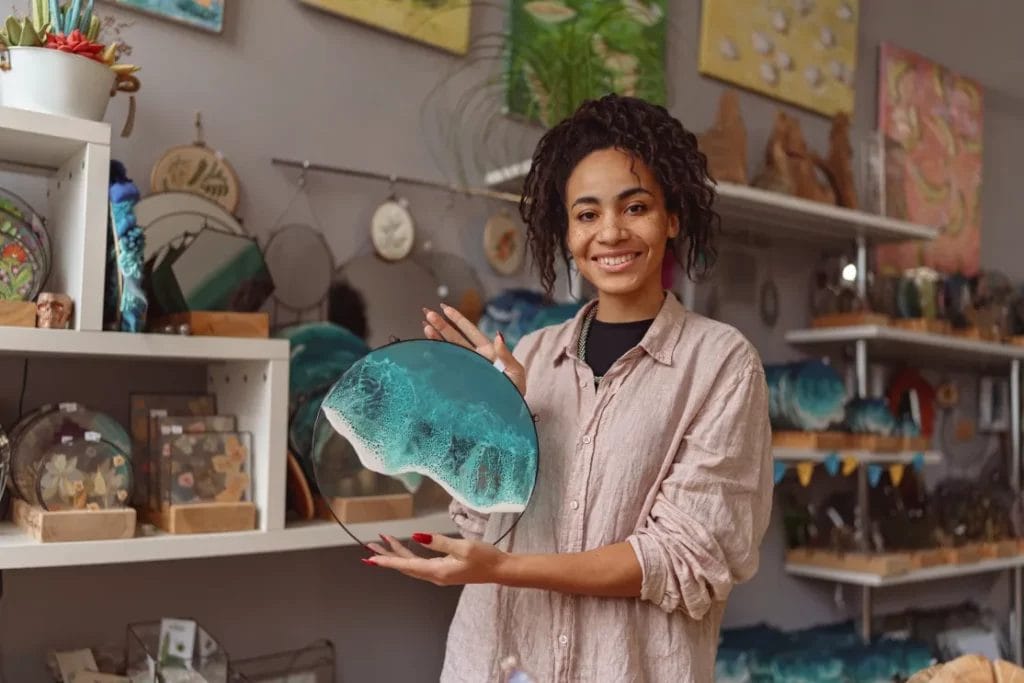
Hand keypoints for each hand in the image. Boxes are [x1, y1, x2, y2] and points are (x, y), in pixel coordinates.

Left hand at [366, 533, 508, 585]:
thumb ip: (439, 542)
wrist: (500, 570)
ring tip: (382, 543)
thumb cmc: (484, 557)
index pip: (407, 565)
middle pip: (405, 566)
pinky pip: (420, 564)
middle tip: (369, 547)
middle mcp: (434, 575)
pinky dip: (409, 555)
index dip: (388, 560)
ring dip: (397, 554)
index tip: (371, 558)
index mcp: (437, 571)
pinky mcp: (444, 570)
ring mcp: (439, 574)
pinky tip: (405, 548)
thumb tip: (417, 537)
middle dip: (387, 556)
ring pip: (411, 565)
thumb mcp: (463, 547)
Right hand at [422, 303, 525, 395]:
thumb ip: (507, 355)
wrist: (508, 412)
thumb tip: (498, 336)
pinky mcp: (460, 379)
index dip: (458, 320)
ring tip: (425, 326)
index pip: (470, 332)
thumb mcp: (516, 372)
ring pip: (449, 349)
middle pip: (455, 337)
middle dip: (442, 325)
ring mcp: (466, 367)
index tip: (445, 309)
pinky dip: (436, 356)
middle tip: (428, 313)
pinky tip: (427, 347)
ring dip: (437, 337)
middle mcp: (474, 357)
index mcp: (488, 352)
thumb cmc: (514, 392)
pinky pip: (446, 365)